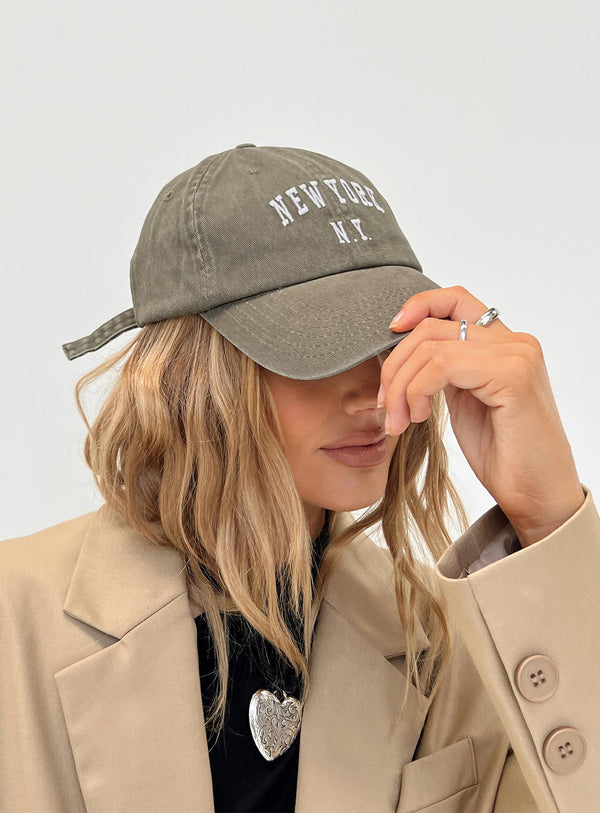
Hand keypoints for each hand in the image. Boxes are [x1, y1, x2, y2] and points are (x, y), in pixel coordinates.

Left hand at [378, 285, 584, 546]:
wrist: (536, 494)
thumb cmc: (503, 454)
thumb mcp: (465, 401)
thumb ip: (447, 370)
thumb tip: (404, 353)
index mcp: (504, 343)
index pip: (456, 299)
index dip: (418, 305)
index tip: (391, 330)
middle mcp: (515, 341)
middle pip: (432, 327)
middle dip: (395, 365)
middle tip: (387, 406)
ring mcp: (516, 355)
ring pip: (431, 347)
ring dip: (401, 386)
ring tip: (400, 421)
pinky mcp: (512, 376)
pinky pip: (442, 366)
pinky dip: (417, 391)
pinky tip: (419, 418)